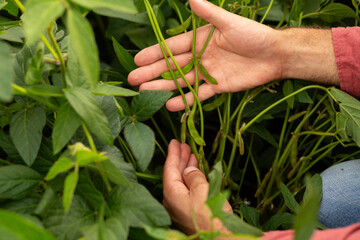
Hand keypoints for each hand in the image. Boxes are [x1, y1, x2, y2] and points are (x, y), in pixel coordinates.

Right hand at [128, 0, 337, 111]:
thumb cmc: (253, 35)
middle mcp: (200, 57)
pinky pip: (198, 94)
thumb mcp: (229, 22)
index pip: (172, 47)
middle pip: (171, 66)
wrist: (275, 55)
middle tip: (133, 79)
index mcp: (199, 40)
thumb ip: (209, 13)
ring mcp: (207, 73)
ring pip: (181, 81)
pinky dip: (185, 100)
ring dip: (163, 87)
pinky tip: (171, 105)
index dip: (154, 53)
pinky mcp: (217, 86)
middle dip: (152, 72)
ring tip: (145, 92)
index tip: (138, 59)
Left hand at [163, 139, 232, 234]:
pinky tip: (196, 172)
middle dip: (180, 159)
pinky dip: (192, 179)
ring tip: (192, 156)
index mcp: (171, 194)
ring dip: (187, 168)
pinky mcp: (189, 212)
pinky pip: (187, 190)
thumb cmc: (211, 214)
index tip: (174, 142)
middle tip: (184, 146)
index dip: (173, 154)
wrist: (221, 238)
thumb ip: (194, 176)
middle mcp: (172, 201)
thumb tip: (189, 170)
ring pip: (181, 182)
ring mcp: (180, 208)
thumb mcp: (202, 190)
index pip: (170, 169)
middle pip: (174, 175)